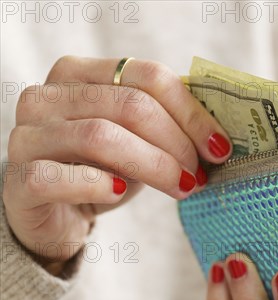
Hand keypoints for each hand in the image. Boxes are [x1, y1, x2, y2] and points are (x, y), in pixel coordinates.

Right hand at [3, 56, 230, 268]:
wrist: (55, 212)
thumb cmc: (102, 169)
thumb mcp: (137, 139)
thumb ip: (167, 124)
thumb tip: (221, 137)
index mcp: (79, 73)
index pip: (147, 76)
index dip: (192, 112)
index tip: (220, 146)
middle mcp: (47, 96)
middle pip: (130, 105)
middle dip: (178, 142)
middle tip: (200, 173)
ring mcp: (28, 135)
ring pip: (102, 136)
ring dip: (154, 165)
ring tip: (182, 187)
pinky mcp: (20, 179)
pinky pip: (61, 176)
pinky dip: (100, 185)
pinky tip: (121, 193)